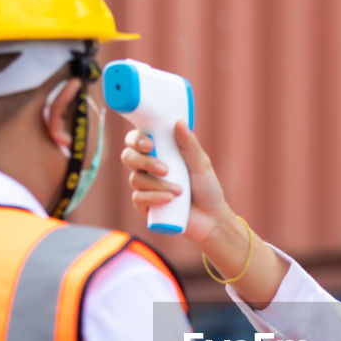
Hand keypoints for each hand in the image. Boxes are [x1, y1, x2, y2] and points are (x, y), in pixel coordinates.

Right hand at [121, 120, 230, 244]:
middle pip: (129, 157)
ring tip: (180, 191)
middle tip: (165, 169)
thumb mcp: (201, 164)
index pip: (136, 140)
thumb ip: (189, 144)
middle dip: (144, 162)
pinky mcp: (144, 206)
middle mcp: (147, 169)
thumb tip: (178, 122)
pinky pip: (139, 198)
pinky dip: (154, 198)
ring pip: (136, 179)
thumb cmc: (207, 188)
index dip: (136, 139)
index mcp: (158, 153)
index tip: (149, 144)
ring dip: (158, 184)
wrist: (211, 218)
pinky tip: (169, 200)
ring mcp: (144, 188)